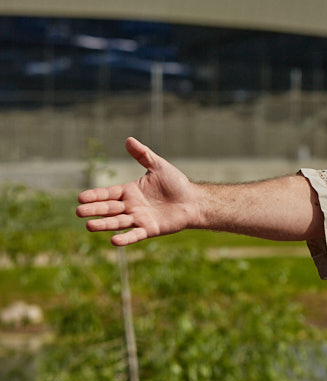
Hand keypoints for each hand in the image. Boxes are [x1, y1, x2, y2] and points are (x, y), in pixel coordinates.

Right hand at [76, 137, 199, 245]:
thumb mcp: (158, 166)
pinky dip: (125, 238)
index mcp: (130, 191)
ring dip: (104, 225)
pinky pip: (135, 235)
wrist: (194, 200)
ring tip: (89, 226)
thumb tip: (128, 139)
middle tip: (79, 212)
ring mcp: (139, 219)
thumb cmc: (176, 184)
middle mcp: (131, 206)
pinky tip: (114, 241)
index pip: (108, 193)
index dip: (95, 195)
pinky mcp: (150, 229)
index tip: (80, 197)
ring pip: (118, 222)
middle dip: (94, 210)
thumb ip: (143, 154)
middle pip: (109, 208)